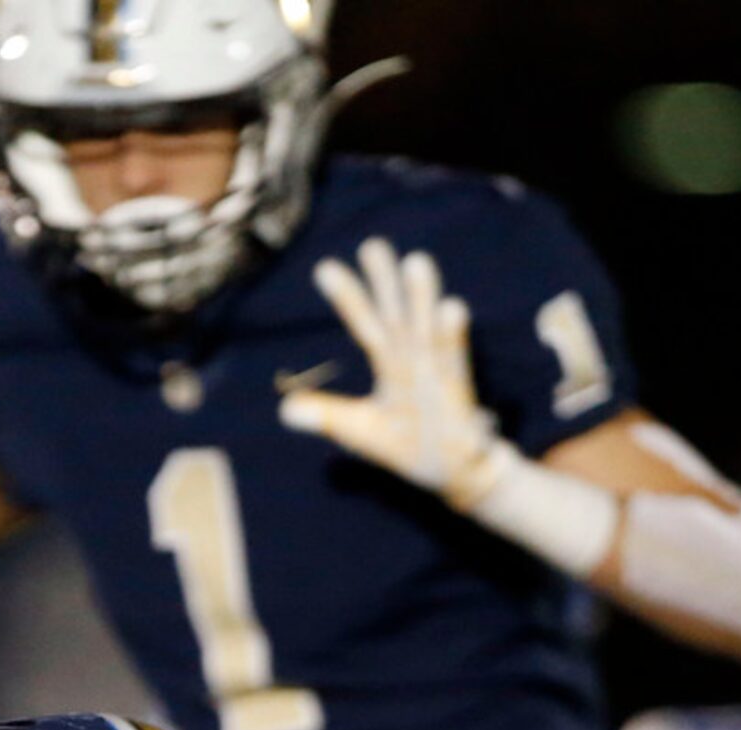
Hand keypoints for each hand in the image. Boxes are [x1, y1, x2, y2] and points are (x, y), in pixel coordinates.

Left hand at [280, 238, 508, 512]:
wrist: (452, 471)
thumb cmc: (406, 444)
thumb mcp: (359, 430)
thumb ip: (327, 415)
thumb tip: (284, 410)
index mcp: (390, 364)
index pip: (365, 325)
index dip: (347, 298)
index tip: (325, 268)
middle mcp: (413, 360)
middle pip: (396, 315)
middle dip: (386, 282)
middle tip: (373, 245)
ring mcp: (436, 374)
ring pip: (426, 330)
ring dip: (422, 298)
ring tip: (416, 261)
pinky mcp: (456, 394)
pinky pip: (454, 362)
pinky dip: (452, 337)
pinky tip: (452, 309)